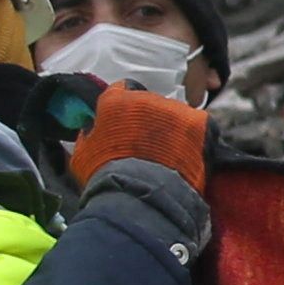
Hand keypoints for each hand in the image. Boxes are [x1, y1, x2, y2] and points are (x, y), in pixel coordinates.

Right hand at [66, 84, 211, 194]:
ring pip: (176, 113)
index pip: (123, 90)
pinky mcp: (200, 124)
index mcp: (115, 100)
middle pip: (152, 102)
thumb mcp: (83, 153)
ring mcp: (175, 110)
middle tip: (149, 142)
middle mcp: (147, 98)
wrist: (140, 195)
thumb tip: (93, 128)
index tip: (125, 120)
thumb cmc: (106, 177)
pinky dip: (196, 138)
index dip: (124, 106)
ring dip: (173, 128)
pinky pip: (199, 126)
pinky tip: (188, 156)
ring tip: (170, 154)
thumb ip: (91, 134)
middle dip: (150, 119)